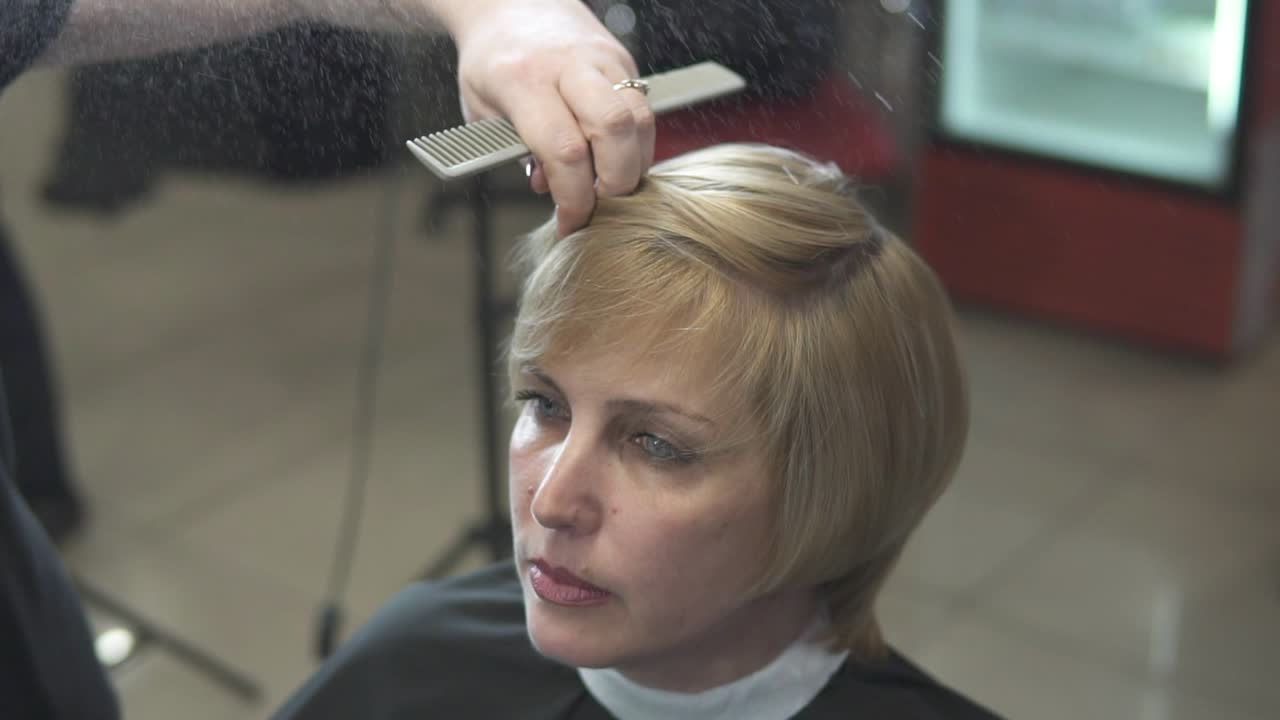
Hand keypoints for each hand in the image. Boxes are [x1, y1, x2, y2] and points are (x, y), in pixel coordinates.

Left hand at [451, 0, 655, 236]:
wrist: (510, 3)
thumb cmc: (491, 63)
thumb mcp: (483, 113)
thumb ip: (518, 154)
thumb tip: (553, 189)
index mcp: (523, 79)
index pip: (565, 151)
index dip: (575, 199)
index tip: (571, 226)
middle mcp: (568, 64)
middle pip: (614, 130)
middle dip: (615, 182)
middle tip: (600, 206)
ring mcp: (602, 58)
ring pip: (640, 120)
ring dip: (633, 165)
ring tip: (610, 186)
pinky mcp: (624, 61)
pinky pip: (643, 111)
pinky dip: (637, 146)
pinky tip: (617, 161)